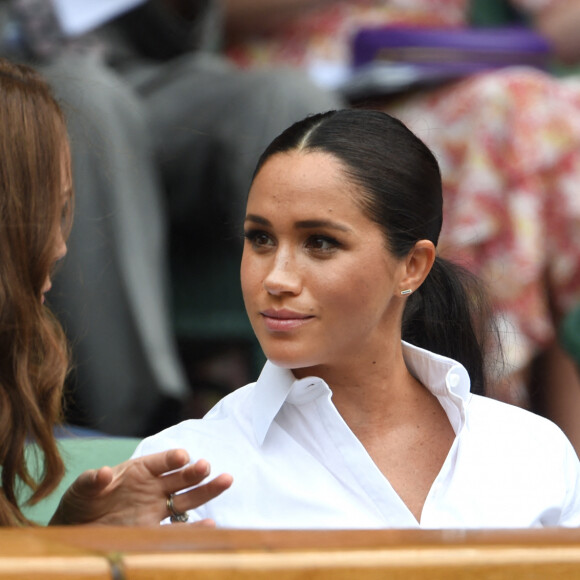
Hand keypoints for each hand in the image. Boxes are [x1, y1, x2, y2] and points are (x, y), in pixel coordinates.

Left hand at [49, 449, 232, 525]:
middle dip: (193, 471)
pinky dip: (194, 528)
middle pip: (179, 477)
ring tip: (225, 480)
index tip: (182, 457)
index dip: (171, 458)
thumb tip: (105, 473)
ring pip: (187, 498)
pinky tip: (211, 525)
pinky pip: (177, 528)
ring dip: (206, 490)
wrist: (76, 533)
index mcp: (138, 471)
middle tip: (205, 466)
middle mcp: (152, 487)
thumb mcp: (81, 490)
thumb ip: (92, 481)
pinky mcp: (154, 531)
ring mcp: (156, 509)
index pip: (159, 461)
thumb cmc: (80, 504)